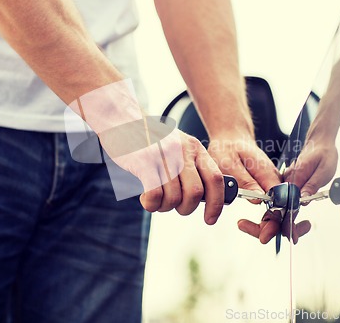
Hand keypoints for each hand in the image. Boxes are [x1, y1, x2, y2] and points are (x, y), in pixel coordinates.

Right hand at [100, 118, 225, 224]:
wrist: (122, 119)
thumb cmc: (150, 140)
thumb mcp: (178, 146)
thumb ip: (191, 166)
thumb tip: (205, 196)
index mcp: (195, 148)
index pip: (215, 179)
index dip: (216, 203)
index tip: (210, 218)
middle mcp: (182, 150)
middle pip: (196, 193)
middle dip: (187, 208)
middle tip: (176, 207)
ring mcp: (164, 156)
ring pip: (174, 197)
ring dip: (165, 207)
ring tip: (157, 199)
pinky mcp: (144, 162)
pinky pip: (155, 195)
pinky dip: (152, 204)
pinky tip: (146, 199)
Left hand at [207, 135, 309, 242]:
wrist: (231, 138)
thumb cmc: (228, 148)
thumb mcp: (230, 162)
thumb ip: (245, 181)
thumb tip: (258, 199)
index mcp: (269, 174)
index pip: (281, 202)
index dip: (275, 222)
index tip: (263, 234)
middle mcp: (276, 180)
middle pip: (284, 210)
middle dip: (272, 227)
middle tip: (244, 227)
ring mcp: (273, 184)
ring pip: (279, 211)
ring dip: (266, 224)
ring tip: (242, 225)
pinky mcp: (268, 187)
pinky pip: (272, 207)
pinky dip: (264, 219)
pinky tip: (247, 224)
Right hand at [283, 137, 337, 201]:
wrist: (321, 142)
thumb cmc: (325, 154)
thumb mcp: (324, 172)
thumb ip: (312, 186)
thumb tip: (304, 199)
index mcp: (297, 174)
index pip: (290, 195)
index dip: (296, 204)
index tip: (304, 205)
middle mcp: (289, 174)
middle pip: (287, 195)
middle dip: (297, 201)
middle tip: (310, 197)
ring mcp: (289, 174)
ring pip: (289, 192)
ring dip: (299, 196)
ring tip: (310, 190)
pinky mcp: (291, 174)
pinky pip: (292, 187)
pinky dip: (299, 190)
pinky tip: (307, 187)